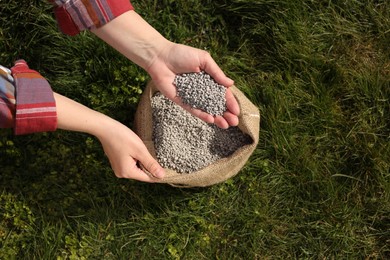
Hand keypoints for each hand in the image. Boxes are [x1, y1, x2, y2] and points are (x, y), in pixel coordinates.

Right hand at [54, 93, 163, 181]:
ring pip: (137, 168)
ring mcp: (118, 168)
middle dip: (150, 166)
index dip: (158, 173)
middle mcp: (121, 174)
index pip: (147, 178)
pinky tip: (138, 150)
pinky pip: (131, 164)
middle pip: (142, 173)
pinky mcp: (117, 162)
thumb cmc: (122, 137)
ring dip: (143, 161)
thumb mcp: (140, 150)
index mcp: (127, 172)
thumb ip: (151, 164)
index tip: (167, 168)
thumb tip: (161, 176)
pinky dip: (137, 159)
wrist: (105, 128)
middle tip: (155, 154)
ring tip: (145, 150)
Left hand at [92, 11, 239, 128]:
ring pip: (206, 109)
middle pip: (216, 104)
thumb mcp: (203, 60)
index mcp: (208, 79)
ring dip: (216, 117)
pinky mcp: (181, 100)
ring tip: (226, 125)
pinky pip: (193, 109)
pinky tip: (211, 119)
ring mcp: (191, 96)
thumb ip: (216, 73)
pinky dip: (202, 114)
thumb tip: (231, 84)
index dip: (230, 102)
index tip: (237, 111)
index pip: (222, 93)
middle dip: (226, 113)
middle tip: (234, 122)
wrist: (160, 57)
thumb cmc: (181, 54)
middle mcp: (201, 89)